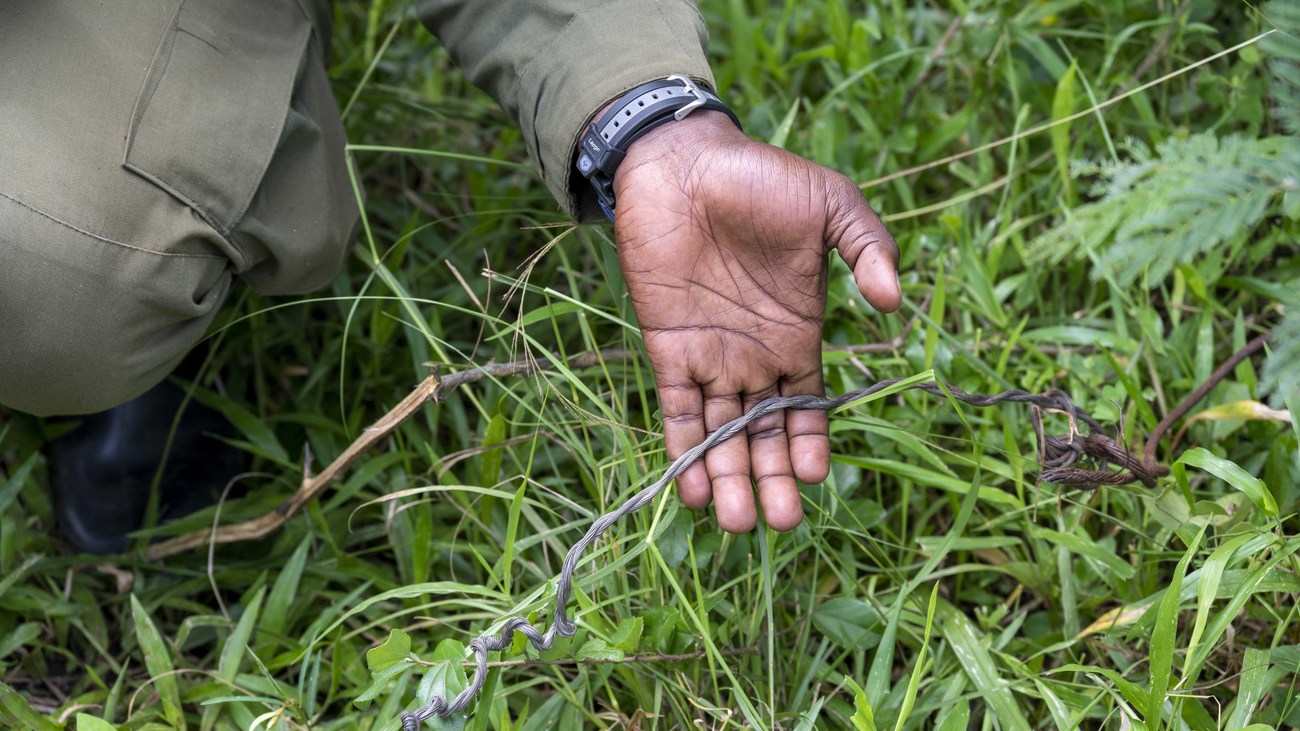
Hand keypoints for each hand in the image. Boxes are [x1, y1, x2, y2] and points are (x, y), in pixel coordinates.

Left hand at [612, 111, 900, 532]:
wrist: (684, 162)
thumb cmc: (761, 178)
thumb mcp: (831, 204)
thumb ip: (867, 246)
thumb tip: (895, 299)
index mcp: (798, 334)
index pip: (807, 406)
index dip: (809, 444)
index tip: (812, 480)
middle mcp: (755, 356)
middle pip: (764, 433)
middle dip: (770, 481)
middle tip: (778, 525)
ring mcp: (710, 355)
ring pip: (721, 433)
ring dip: (726, 478)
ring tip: (735, 524)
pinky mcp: (667, 347)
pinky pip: (677, 409)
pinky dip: (681, 447)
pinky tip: (688, 487)